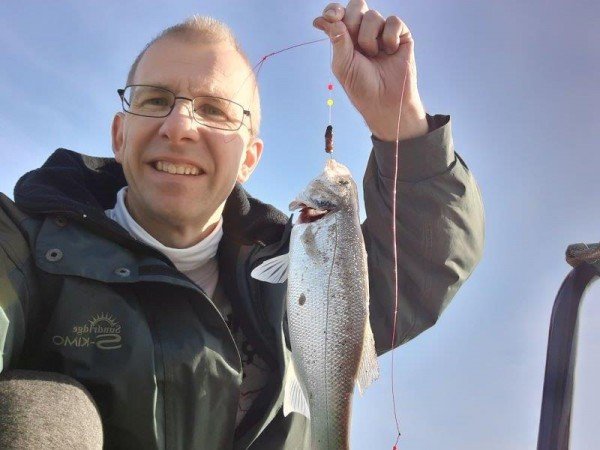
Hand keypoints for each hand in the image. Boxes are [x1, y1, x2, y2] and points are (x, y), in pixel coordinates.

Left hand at [313, 0, 427, 140]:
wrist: (385, 101)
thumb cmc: (362, 87)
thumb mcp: (343, 65)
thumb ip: (337, 39)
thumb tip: (325, 17)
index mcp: (346, 38)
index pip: (338, 13)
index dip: (334, 10)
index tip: (332, 16)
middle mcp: (363, 33)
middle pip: (356, 6)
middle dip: (352, 22)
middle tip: (355, 44)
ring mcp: (382, 33)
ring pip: (373, 16)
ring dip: (369, 38)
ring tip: (373, 56)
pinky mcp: (401, 36)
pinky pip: (393, 21)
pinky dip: (389, 37)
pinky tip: (389, 52)